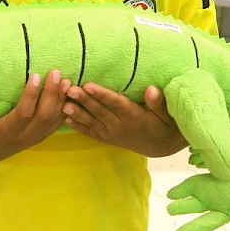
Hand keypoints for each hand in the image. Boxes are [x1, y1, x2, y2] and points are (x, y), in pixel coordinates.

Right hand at [0, 70, 71, 164]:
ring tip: (67, 80)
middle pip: (44, 115)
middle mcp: (25, 136)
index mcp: (7, 132)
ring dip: (61, 99)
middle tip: (56, 72)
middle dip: (52, 93)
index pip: (24, 113)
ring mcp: (36, 137)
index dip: (31, 96)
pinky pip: (57, 123)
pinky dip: (65, 108)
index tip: (35, 76)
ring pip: (54, 119)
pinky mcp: (41, 135)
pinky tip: (71, 94)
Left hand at [62, 83, 186, 157]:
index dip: (102, 94)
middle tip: (69, 90)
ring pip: (92, 122)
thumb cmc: (164, 124)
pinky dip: (78, 126)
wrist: (161, 146)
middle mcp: (120, 126)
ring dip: (77, 113)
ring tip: (63, 105)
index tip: (88, 85)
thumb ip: (158, 102)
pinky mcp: (107, 138)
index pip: (115, 103)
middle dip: (84, 100)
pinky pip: (91, 132)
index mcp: (134, 116)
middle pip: (100, 111)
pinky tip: (66, 118)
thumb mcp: (166, 114)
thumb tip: (152, 89)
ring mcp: (112, 134)